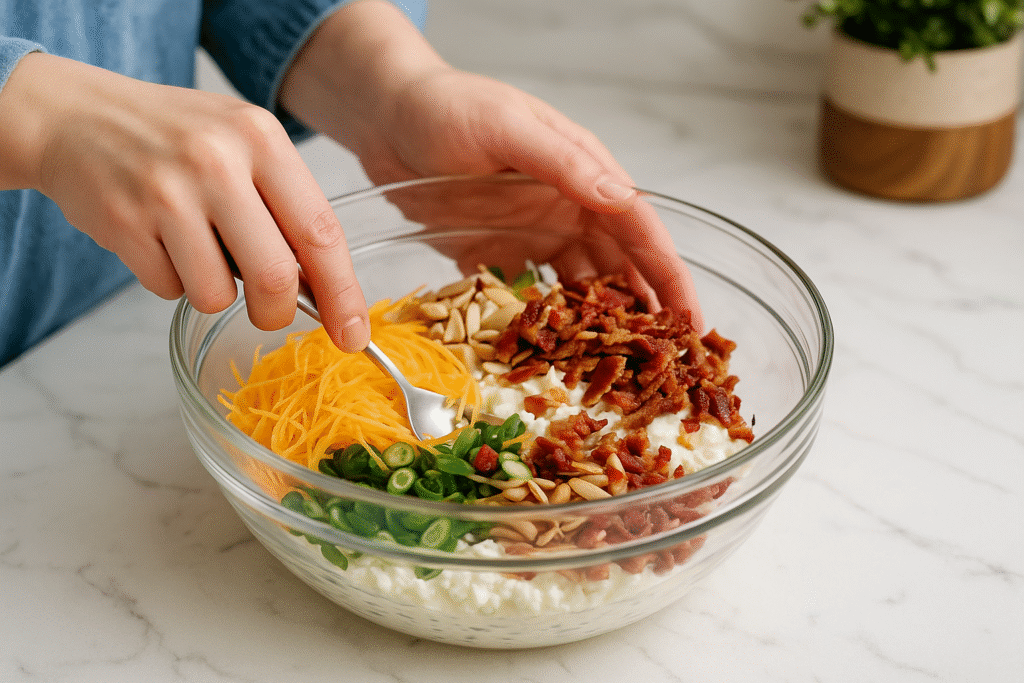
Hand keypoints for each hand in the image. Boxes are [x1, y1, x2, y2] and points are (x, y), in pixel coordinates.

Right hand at [0, 53, 369, 350]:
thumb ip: (287, 203)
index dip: (342, 293)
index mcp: (262, 138)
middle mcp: (217, 161)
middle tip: (271, 312)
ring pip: (218, 295)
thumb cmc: (176, 137)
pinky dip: (172, 281)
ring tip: (198, 252)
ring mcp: (166, 193)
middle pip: (275, 276)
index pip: (320, 232)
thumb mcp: (243, 143)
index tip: (352, 333)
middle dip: (278, 311)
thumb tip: (325, 286)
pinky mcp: (124, 223)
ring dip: (216, 293)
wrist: (75, 115)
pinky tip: (159, 242)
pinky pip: (169, 289)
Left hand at [279, 0, 703, 331]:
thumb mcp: (509, 126)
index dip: (670, 279)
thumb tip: (621, 199)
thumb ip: (562, 162)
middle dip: (647, 314)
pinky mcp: (499, 254)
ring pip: (581, 289)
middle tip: (667, 366)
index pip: (640, 231)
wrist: (386, 117)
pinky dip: (547, 325)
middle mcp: (568, 208)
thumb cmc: (449, 107)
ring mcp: (534, 234)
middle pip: (621, 268)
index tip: (691, 323)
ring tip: (619, 372)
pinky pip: (531, 297)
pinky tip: (555, 356)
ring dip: (601, 327)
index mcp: (584, 174)